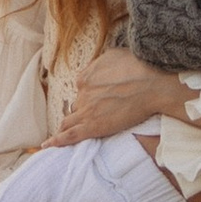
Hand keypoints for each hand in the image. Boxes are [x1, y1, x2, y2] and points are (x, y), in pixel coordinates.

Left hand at [50, 51, 188, 142]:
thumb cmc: (139, 67)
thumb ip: (100, 64)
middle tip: (92, 117)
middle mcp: (82, 94)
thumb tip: (97, 69)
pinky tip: (48, 146)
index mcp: (86, 77)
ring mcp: (86, 111)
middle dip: (82, 111)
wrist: (152, 85)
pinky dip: (57, 141)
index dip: (89, 96)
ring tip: (61, 134)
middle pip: (77, 106)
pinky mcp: (93, 127)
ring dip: (66, 127)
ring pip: (69, 121)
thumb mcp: (114, 55)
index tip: (96, 100)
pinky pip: (70, 136)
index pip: (82, 89)